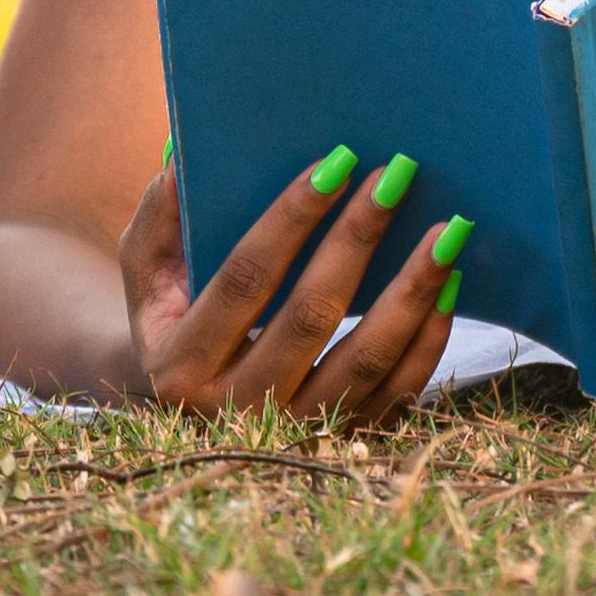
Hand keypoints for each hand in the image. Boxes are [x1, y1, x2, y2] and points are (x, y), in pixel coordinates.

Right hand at [125, 144, 470, 423]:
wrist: (192, 413)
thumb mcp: (146, 274)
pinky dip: (429, 339)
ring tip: (447, 231)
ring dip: (412, 292)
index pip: (244, 280)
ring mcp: (294, 432)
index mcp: (180, 365)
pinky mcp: (341, 440)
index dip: (289, 220)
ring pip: (365, 360)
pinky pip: (398, 392)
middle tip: (396, 175)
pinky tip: (449, 287)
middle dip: (358, 240)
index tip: (336, 161)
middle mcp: (235, 410)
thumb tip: (182, 155)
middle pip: (311, 316)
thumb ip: (159, 218)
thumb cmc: (172, 320)